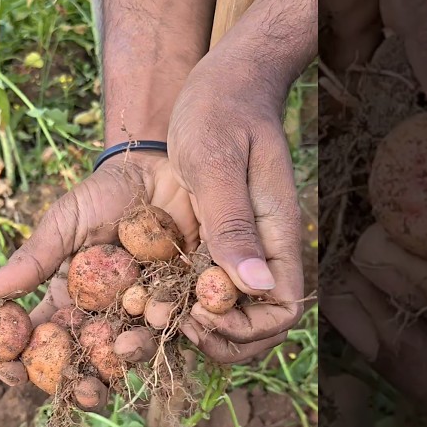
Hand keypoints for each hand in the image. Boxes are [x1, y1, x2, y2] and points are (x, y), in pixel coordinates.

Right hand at [0, 151, 220, 373]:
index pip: (36, 343)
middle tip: (83, 390)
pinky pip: (172, 331)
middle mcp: (100, 317)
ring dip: (124, 359)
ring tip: (123, 348)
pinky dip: (165, 333)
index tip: (11, 372)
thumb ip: (30, 262)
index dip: (19, 363)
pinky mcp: (178, 305)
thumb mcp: (62, 225)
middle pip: (84, 364)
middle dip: (82, 384)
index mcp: (65, 302)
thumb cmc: (104, 195)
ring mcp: (138, 315)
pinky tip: (158, 323)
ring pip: (128, 354)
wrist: (161, 170)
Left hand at [166, 51, 305, 362]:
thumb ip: (233, 223)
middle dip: (220, 342)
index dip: (245, 330)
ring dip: (197, 330)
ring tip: (151, 319)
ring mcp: (240, 251)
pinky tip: (145, 298)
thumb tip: (255, 286)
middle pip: (260, 328)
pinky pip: (206, 293)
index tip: (199, 316)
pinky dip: (181, 306)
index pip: (282, 311)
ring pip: (232, 317)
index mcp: (276, 236)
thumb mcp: (216, 164)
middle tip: (169, 326)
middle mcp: (263, 252)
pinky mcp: (216, 245)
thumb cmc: (220, 112)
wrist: (220, 84)